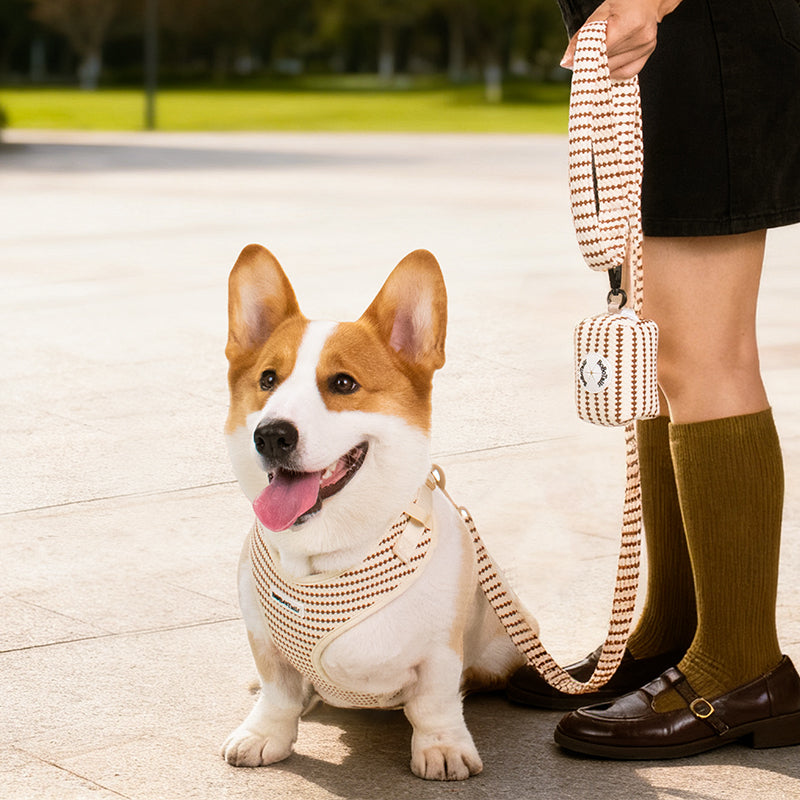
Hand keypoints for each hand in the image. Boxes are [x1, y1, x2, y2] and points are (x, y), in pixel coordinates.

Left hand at [561, 0, 682, 78]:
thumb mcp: (599, 15)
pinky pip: (627, 73)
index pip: (601, 51)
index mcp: (628, 24)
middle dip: (594, 63)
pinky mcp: (649, 52)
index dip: (587, 59)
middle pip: (608, 62)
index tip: (576, 63)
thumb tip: (566, 63)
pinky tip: (609, 65)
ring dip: (603, 68)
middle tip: (584, 61)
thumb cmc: (621, 4)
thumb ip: (581, 38)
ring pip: (615, 69)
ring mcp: (647, 46)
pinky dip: (615, 72)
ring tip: (598, 58)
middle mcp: (641, 37)